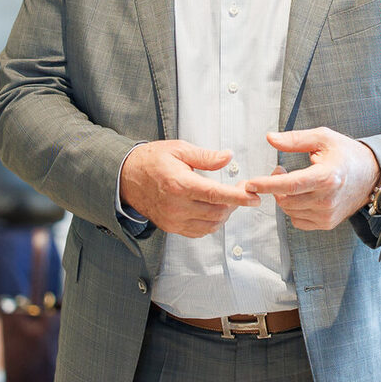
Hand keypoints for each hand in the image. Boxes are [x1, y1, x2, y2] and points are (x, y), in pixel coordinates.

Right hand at [120, 140, 254, 237]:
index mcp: (179, 184)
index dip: (238, 197)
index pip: (215, 194)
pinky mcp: (171, 227)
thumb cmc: (152, 160)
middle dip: (234, 203)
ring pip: (211, 225)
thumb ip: (206, 156)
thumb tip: (228, 157)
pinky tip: (213, 210)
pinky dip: (212, 223)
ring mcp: (173, 220)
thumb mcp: (179, 149)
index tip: (254, 197)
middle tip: (241, 191)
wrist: (126, 177)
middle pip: (217, 212)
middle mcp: (176, 206)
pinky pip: (199, 232)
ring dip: (224, 214)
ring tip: (227, 199)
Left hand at [245, 127, 380, 230]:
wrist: (372, 175)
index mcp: (327, 177)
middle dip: (275, 186)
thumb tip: (270, 138)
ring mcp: (327, 214)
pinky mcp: (327, 223)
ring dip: (284, 197)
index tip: (251, 183)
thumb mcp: (323, 138)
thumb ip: (295, 139)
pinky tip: (302, 196)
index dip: (267, 185)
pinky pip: (298, 220)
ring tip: (293, 181)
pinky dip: (293, 209)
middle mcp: (327, 199)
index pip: (290, 185)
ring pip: (289, 211)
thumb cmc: (346, 154)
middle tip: (280, 171)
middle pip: (286, 200)